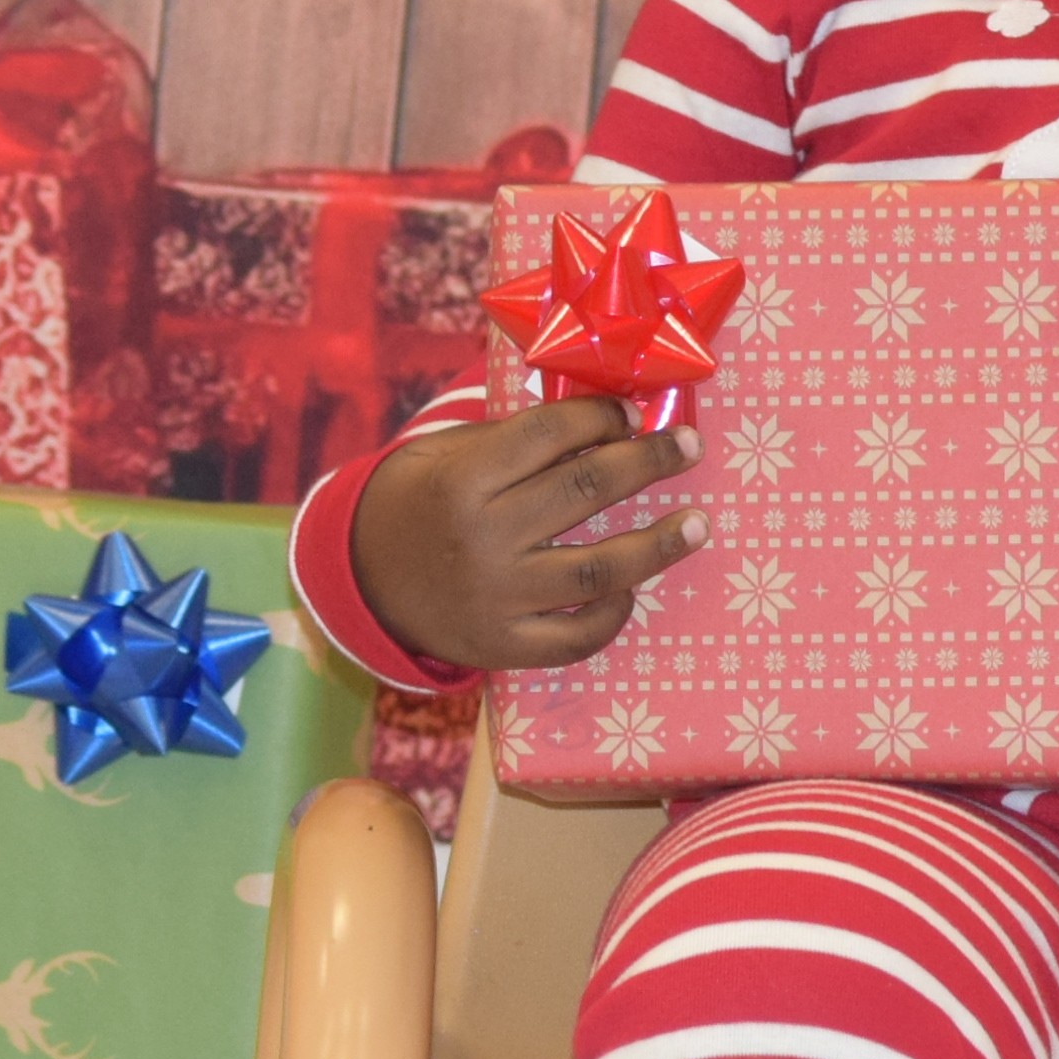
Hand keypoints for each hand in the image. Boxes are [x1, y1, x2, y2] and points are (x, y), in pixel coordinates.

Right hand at [348, 397, 701, 674]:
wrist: (360, 579)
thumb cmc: (420, 500)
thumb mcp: (447, 453)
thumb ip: (515, 438)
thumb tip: (606, 417)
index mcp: (465, 478)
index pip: (553, 433)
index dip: (603, 416)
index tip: (636, 412)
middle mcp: (483, 537)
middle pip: (586, 490)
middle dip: (649, 461)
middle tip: (689, 446)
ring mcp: (496, 598)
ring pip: (598, 569)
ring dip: (658, 545)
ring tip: (698, 524)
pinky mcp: (502, 646)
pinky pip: (576, 636)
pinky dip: (613, 614)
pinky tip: (633, 588)